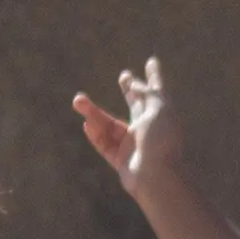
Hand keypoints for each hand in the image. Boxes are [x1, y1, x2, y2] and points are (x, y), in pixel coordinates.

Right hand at [71, 57, 176, 192]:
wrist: (157, 177)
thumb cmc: (161, 140)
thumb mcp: (157, 108)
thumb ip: (145, 92)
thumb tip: (134, 82)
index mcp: (160, 114)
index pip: (155, 91)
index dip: (154, 76)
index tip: (152, 62)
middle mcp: (148, 128)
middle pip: (136, 104)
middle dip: (129, 90)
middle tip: (124, 76)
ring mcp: (135, 144)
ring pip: (111, 124)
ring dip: (94, 113)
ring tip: (78, 100)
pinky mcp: (123, 161)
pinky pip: (106, 145)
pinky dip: (96, 135)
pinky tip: (87, 124)